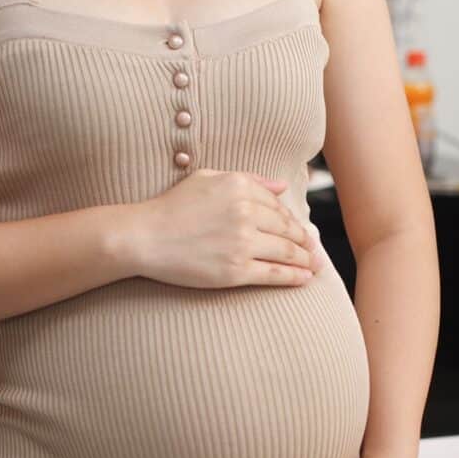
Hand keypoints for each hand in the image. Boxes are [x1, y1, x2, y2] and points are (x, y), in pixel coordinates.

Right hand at [122, 169, 323, 287]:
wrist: (144, 237)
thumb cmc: (172, 207)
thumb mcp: (208, 179)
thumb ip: (249, 180)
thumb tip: (282, 186)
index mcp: (239, 187)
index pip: (278, 206)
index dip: (292, 220)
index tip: (300, 230)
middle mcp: (245, 213)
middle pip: (288, 229)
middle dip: (305, 241)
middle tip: (315, 250)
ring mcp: (242, 243)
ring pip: (286, 252)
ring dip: (305, 260)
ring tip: (315, 265)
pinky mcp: (236, 270)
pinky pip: (274, 274)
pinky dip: (294, 277)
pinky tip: (304, 278)